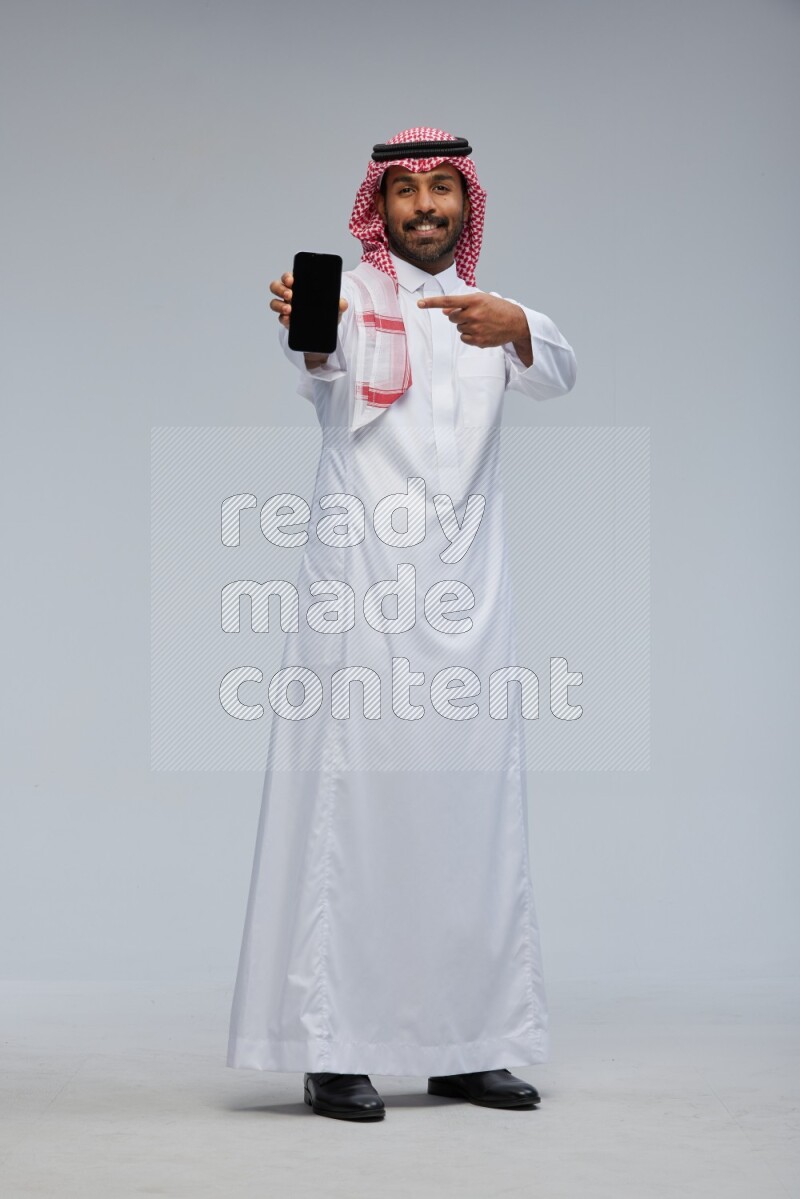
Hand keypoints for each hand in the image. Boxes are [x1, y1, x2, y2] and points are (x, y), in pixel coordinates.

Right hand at [269, 270, 348, 369]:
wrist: (324, 330)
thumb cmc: (325, 311)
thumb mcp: (334, 307)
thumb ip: (339, 304)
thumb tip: (343, 304)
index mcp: (299, 286)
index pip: (288, 277)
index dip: (287, 277)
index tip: (291, 280)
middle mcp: (289, 295)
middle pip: (277, 287)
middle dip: (281, 289)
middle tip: (290, 295)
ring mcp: (286, 307)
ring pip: (275, 302)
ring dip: (279, 305)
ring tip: (289, 309)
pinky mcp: (286, 321)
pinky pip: (280, 318)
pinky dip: (283, 319)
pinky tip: (288, 320)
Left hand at [417, 292, 531, 363]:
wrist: (516, 323)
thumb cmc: (497, 308)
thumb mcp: (482, 299)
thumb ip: (461, 304)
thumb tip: (444, 310)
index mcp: (474, 300)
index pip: (448, 301)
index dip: (432, 302)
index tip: (420, 303)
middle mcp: (474, 314)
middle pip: (451, 317)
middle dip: (457, 316)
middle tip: (472, 315)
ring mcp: (476, 328)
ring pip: (458, 328)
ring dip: (465, 325)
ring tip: (481, 323)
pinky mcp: (479, 340)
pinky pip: (464, 338)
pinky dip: (469, 336)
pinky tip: (481, 331)